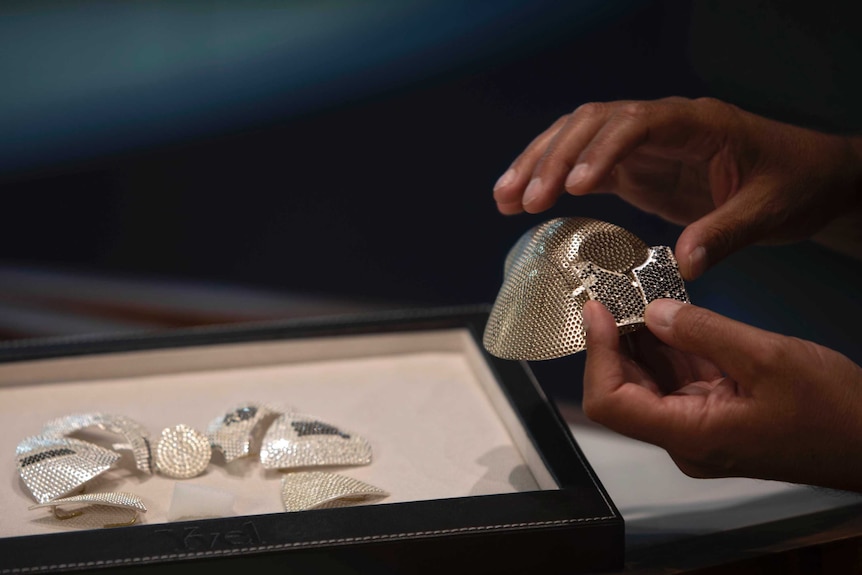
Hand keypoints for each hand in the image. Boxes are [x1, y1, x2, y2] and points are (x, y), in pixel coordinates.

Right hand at [493, 97, 861, 278]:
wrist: (804, 175)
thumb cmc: (792, 183)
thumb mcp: (767, 210)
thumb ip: (725, 234)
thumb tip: (682, 265)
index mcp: (696, 123)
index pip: (637, 124)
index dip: (602, 150)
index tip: (576, 185)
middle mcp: (661, 124)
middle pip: (593, 123)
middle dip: (553, 158)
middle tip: (523, 198)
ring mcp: (643, 144)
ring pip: (577, 136)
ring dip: (538, 163)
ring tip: (503, 197)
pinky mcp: (634, 166)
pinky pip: (583, 163)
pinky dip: (551, 178)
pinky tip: (523, 198)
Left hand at [580, 298, 861, 491]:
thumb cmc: (835, 411)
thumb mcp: (769, 358)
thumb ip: (705, 331)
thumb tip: (652, 311)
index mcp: (691, 435)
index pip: (611, 402)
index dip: (596, 354)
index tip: (597, 309)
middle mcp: (684, 438)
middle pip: (623, 390)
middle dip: (611, 341)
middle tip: (610, 292)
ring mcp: (698, 427)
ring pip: (646, 382)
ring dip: (635, 339)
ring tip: (629, 294)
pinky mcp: (714, 413)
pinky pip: (675, 379)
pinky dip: (665, 345)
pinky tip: (662, 312)